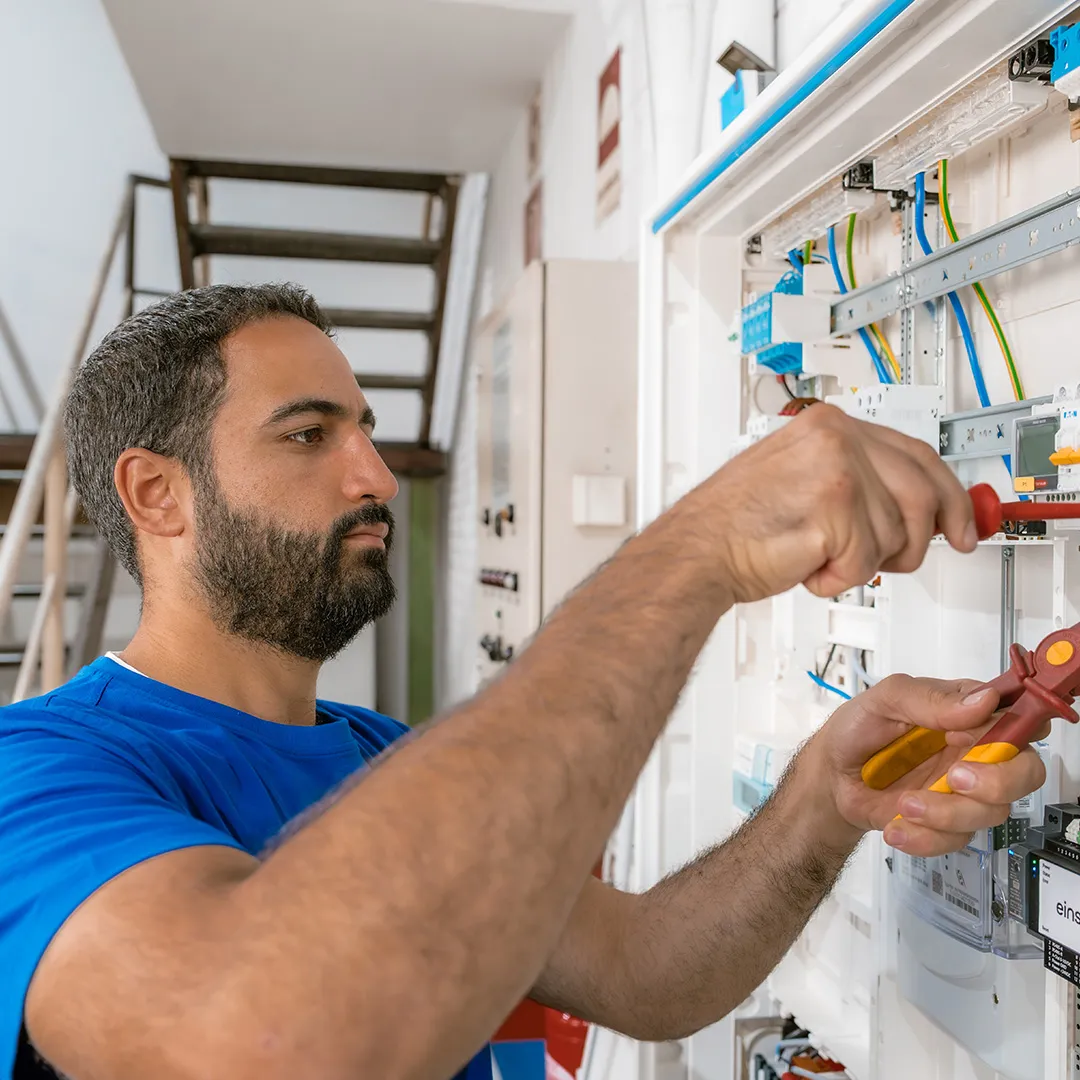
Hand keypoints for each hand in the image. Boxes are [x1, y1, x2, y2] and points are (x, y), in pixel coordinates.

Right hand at [698, 405, 976, 602]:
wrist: (697, 551)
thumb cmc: (739, 526)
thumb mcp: (804, 480)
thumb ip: (860, 480)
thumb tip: (919, 506)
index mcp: (829, 424)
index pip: (916, 453)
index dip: (948, 495)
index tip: (962, 523)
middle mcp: (835, 437)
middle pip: (921, 494)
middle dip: (914, 541)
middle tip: (896, 561)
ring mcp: (836, 469)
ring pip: (897, 532)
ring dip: (864, 562)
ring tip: (821, 555)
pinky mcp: (834, 508)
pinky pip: (868, 560)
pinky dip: (839, 577)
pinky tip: (807, 564)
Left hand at [808, 675, 1048, 856]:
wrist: (831, 777)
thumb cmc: (857, 730)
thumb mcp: (885, 699)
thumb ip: (930, 698)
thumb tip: (982, 700)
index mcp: (967, 714)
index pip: (1017, 719)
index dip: (1013, 731)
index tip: (974, 738)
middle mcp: (974, 752)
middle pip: (1025, 772)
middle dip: (997, 782)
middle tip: (955, 778)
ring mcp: (964, 790)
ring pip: (992, 812)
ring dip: (948, 813)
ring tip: (905, 804)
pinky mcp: (948, 822)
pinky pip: (957, 839)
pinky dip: (926, 837)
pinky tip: (898, 824)